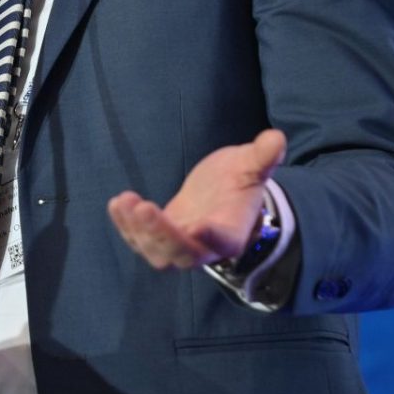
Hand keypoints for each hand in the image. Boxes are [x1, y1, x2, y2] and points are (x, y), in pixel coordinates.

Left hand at [107, 129, 286, 268]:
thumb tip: (277, 138)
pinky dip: (126, 226)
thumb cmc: (241, 179)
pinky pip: (140, 240)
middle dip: (161, 235)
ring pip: (156, 253)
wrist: (224, 193)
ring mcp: (180, 246)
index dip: (211, 237)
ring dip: (136, 231)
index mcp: (232, 233)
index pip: (223, 240)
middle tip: (144, 208)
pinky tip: (117, 203)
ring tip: (124, 202)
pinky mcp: (160, 237)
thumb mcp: (252, 165)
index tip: (198, 227)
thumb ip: (263, 156)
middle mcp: (205, 247)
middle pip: (182, 254)